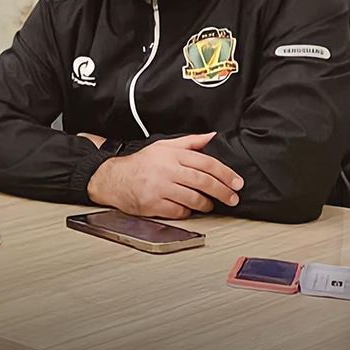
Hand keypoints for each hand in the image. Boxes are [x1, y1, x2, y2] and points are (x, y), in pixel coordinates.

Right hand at [87, 133, 243, 218]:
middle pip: (203, 181)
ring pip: (192, 198)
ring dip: (206, 204)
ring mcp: (160, 188)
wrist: (113, 179)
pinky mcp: (153, 204)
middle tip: (232, 198)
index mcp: (173, 155)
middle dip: (222, 191)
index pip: (206, 163)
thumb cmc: (141, 163)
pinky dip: (187, 212)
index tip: (236, 182)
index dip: (225, 173)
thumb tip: (212, 137)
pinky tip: (189, 209)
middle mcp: (167, 170)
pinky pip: (178, 211)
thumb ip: (190, 141)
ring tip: (210, 205)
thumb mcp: (164, 146)